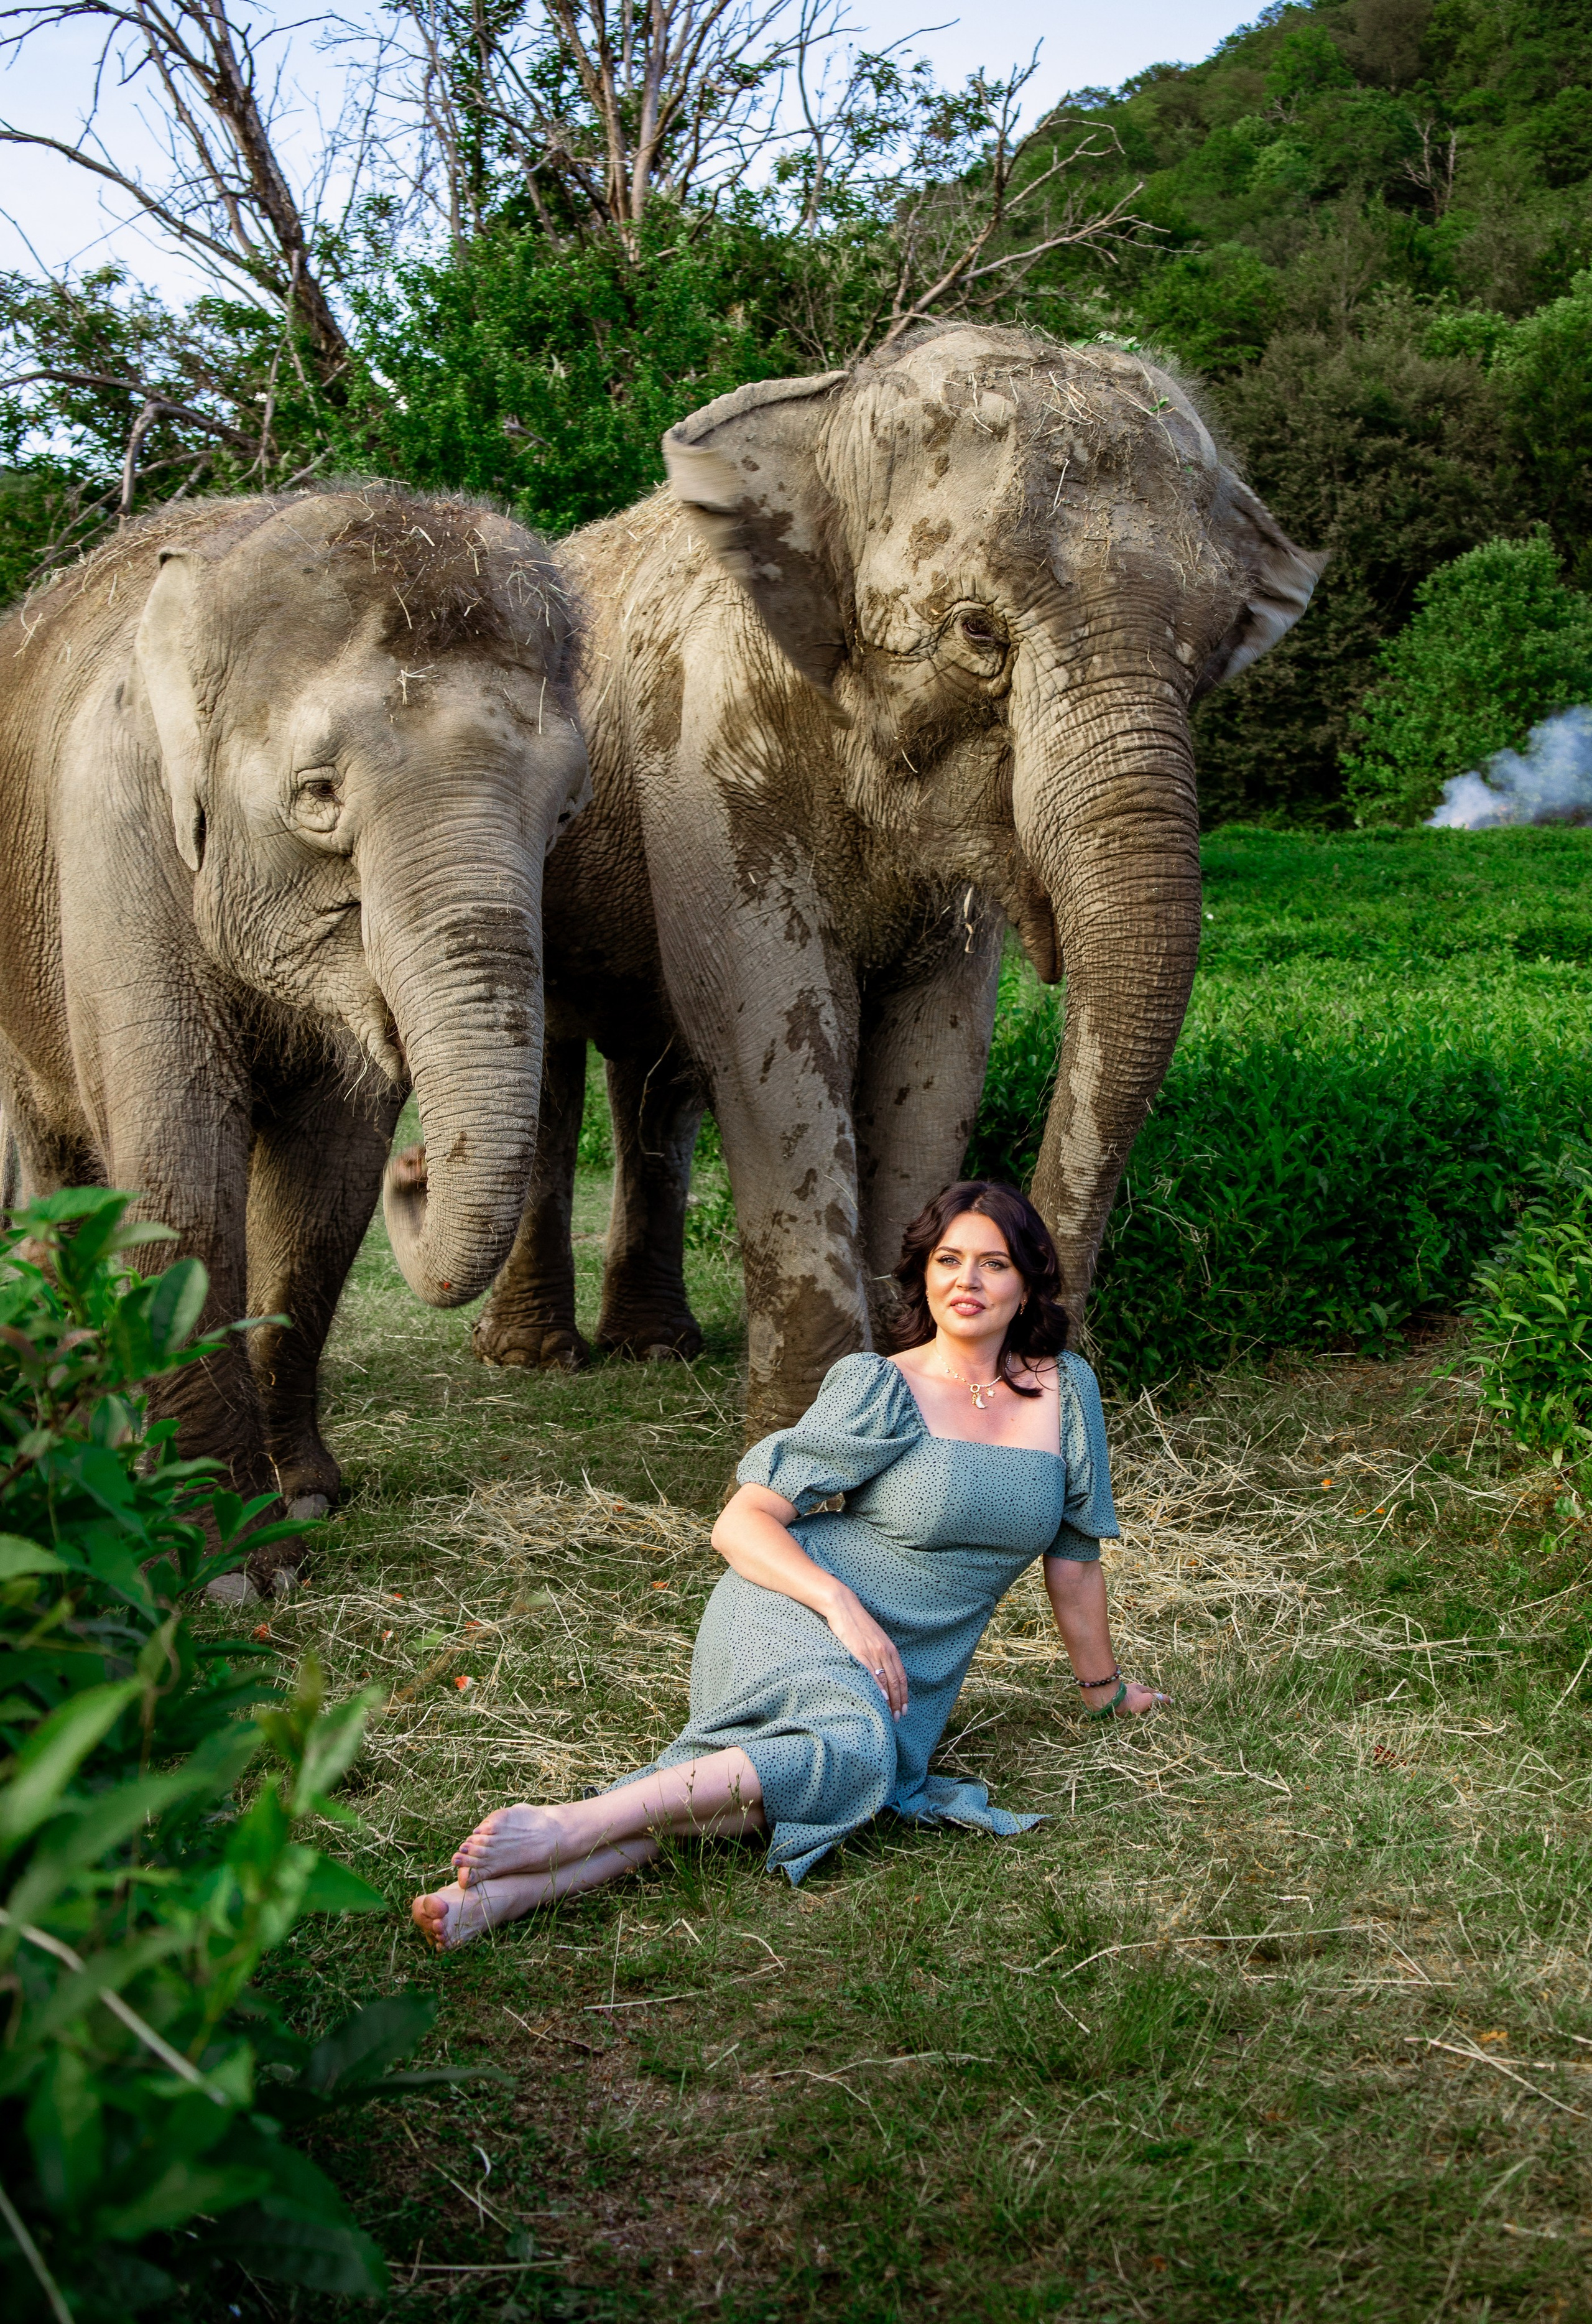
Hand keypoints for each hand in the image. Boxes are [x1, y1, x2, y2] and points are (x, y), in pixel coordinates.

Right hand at [822, 1588, 907, 1717]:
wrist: (843, 1606)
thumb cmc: (857, 1623)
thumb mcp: (874, 1637)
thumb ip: (880, 1653)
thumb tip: (882, 1672)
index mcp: (889, 1648)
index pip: (901, 1676)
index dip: (904, 1694)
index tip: (904, 1708)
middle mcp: (884, 1650)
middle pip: (896, 1681)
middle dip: (899, 1701)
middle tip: (898, 1717)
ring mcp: (872, 1651)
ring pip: (886, 1680)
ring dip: (889, 1700)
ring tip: (889, 1715)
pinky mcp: (859, 1652)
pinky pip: (871, 1674)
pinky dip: (877, 1688)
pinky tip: (879, 1699)